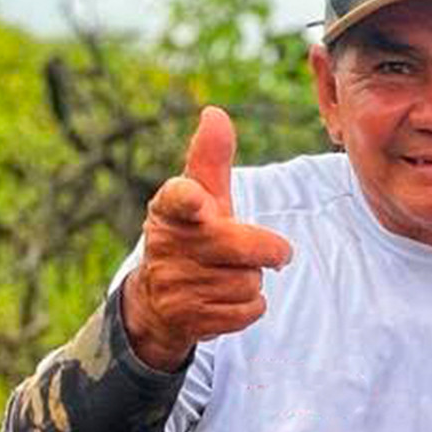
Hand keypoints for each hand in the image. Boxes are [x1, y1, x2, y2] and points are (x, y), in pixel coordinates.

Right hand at [122, 106, 292, 370]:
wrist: (158, 300)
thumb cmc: (194, 232)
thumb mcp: (201, 195)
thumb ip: (212, 157)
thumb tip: (215, 112)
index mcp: (169, 208)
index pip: (179, 199)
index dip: (190, 200)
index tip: (200, 201)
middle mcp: (167, 245)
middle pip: (239, 246)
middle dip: (266, 249)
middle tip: (274, 251)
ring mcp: (174, 285)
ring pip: (248, 281)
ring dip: (252, 280)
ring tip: (229, 275)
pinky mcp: (188, 320)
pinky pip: (247, 310)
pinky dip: (248, 307)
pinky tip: (227, 300)